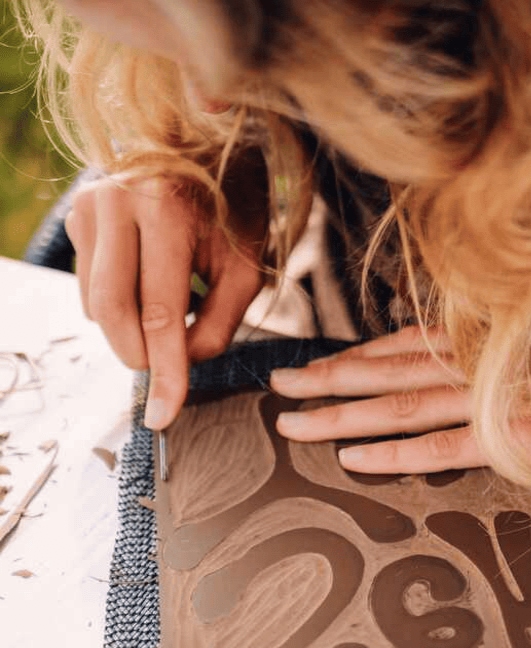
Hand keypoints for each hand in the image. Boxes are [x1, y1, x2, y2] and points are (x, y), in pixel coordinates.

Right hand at [65, 173, 264, 429]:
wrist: (205, 144)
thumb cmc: (235, 209)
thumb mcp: (248, 267)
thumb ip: (220, 323)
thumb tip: (183, 364)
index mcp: (168, 209)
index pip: (160, 312)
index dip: (165, 372)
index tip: (165, 415)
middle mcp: (118, 201)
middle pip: (114, 312)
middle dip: (140, 356)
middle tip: (166, 372)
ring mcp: (90, 205)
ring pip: (95, 305)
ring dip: (131, 333)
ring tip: (168, 317)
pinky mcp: (77, 215)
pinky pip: (88, 287)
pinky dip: (119, 309)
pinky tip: (147, 290)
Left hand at [270, 326, 488, 473]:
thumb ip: (489, 358)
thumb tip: (450, 371)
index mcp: (481, 342)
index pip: (405, 345)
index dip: (355, 356)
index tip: (316, 366)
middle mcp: (476, 364)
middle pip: (388, 371)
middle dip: (327, 378)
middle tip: (281, 384)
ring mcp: (490, 401)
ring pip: (400, 408)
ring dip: (340, 416)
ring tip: (293, 426)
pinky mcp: (510, 440)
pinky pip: (439, 448)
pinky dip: (393, 453)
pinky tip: (351, 459)